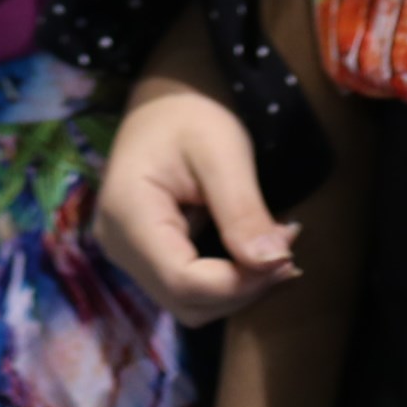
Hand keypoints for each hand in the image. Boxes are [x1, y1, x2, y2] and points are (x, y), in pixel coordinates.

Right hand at [95, 73, 297, 326]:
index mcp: (128, 215)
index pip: (183, 280)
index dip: (239, 284)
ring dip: (238, 290)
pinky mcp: (144, 257)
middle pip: (186, 300)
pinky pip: (187, 288)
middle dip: (243, 289)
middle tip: (289, 254)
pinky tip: (256, 259)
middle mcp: (118, 245)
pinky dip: (226, 282)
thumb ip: (244, 211)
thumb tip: (275, 264)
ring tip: (277, 254)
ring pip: (188, 303)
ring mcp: (127, 255)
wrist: (162, 104)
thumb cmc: (190, 116)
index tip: (287, 260)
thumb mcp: (223, 152)